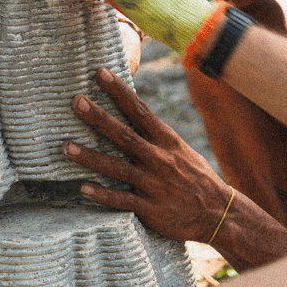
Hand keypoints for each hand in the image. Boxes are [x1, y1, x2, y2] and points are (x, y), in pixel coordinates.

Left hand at [65, 66, 235, 243]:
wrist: (220, 213)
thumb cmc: (194, 177)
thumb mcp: (179, 149)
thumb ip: (154, 135)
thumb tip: (129, 112)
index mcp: (166, 141)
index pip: (140, 111)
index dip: (119, 91)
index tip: (100, 73)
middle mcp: (159, 159)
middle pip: (124, 135)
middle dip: (98, 118)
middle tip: (76, 102)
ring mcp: (154, 185)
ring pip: (118, 168)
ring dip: (91, 157)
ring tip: (66, 147)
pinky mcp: (151, 210)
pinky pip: (123, 201)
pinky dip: (103, 195)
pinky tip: (83, 189)